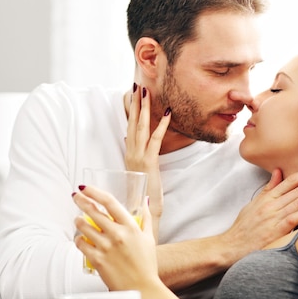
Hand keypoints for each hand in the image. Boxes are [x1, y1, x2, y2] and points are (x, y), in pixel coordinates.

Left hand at [73, 185, 157, 291]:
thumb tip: (144, 201)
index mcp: (131, 227)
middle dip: (81, 201)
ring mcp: (106, 247)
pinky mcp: (97, 260)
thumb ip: (146, 218)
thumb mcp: (149, 238)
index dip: (95, 192)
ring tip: (78, 220)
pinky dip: (78, 240)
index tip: (85, 187)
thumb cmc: (146, 265)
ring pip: (84, 227)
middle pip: (93, 211)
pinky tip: (80, 239)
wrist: (142, 289)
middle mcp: (118, 235)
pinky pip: (81, 244)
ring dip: (78, 221)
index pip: (110, 202)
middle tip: (75, 197)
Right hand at [125, 84, 170, 239]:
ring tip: (146, 92)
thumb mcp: (140, 174)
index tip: (133, 95)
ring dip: (144, 109)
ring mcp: (138, 157)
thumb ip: (137, 159)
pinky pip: (155, 140)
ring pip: (141, 128)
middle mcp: (131, 153)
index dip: (131, 111)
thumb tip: (132, 146)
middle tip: (137, 86)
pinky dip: (162, 126)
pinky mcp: (148, 162)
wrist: (140, 213)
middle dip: (136, 104)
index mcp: (129, 154)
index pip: (130, 128)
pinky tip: (168, 113)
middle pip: (133, 123)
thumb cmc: (142, 195)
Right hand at [223, 164, 297, 255]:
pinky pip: (295, 217)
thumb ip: (268, 189)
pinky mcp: (277, 231)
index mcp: (266, 198)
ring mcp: (274, 217)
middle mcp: (271, 205)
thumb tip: (278, 172)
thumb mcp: (253, 204)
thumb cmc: (244, 226)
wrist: (232, 245)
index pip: (289, 181)